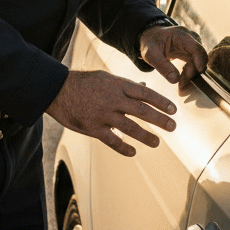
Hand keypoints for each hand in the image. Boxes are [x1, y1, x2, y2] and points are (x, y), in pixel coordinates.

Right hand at [46, 70, 177, 156]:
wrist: (57, 90)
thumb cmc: (82, 82)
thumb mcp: (105, 78)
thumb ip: (125, 85)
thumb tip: (144, 87)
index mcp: (117, 85)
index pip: (145, 94)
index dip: (161, 102)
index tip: (173, 110)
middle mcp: (113, 100)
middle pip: (142, 111)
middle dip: (160, 120)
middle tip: (172, 127)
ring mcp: (103, 115)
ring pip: (130, 128)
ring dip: (146, 136)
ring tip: (157, 142)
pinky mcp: (93, 128)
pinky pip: (112, 140)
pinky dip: (124, 147)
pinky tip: (133, 152)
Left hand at [139, 24, 207, 93]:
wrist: (150, 37)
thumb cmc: (150, 42)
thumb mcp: (151, 54)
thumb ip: (162, 66)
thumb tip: (175, 80)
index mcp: (180, 35)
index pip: (195, 47)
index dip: (200, 60)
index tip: (199, 72)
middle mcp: (190, 38)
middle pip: (200, 55)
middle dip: (193, 72)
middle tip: (182, 85)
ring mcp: (192, 45)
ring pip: (199, 61)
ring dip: (191, 74)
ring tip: (181, 85)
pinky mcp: (191, 52)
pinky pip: (195, 64)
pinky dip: (190, 73)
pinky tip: (182, 79)